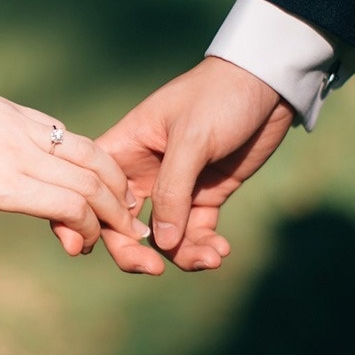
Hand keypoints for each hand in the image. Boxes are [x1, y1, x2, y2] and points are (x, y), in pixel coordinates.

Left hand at [0, 92, 149, 290]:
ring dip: (114, 179)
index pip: (70, 206)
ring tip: (125, 201)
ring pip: (89, 152)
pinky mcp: (17, 111)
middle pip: (91, 182)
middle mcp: (19, 153)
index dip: (90, 230)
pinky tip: (94, 170)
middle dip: (116, 211)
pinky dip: (91, 154)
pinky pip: (66, 133)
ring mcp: (22, 127)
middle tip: (125, 232)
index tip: (81, 246)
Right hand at [95, 57, 293, 273]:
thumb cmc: (219, 96)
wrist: (268, 84)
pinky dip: (204, 246)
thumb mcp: (192, 138)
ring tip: (210, 258)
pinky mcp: (205, 195)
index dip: (85, 220)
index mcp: (124, 149)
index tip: (90, 248)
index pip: (92, 190)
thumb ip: (173, 191)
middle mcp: (143, 172)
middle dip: (134, 252)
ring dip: (181, 254)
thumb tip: (160, 244)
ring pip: (162, 236)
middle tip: (154, 270)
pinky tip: (221, 251)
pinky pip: (195, 232)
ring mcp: (175, 187)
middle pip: (122, 224)